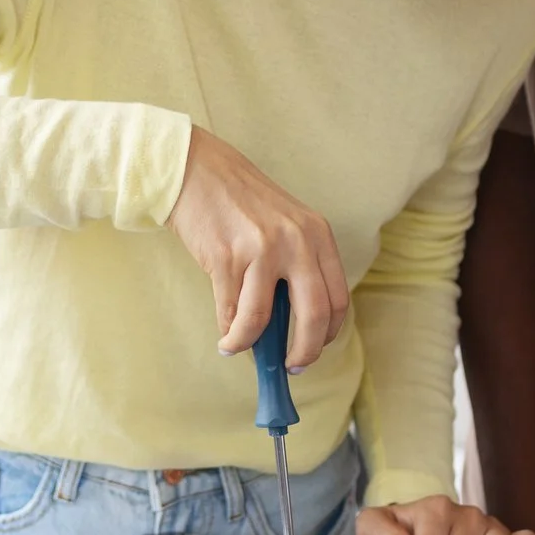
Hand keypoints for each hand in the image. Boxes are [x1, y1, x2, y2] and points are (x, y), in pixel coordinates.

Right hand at [165, 126, 349, 368]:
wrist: (196, 170)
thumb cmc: (239, 201)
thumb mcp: (283, 224)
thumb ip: (295, 265)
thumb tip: (291, 325)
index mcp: (317, 233)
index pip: (338, 297)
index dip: (329, 333)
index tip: (315, 348)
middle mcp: (296, 240)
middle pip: (314, 314)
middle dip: (304, 351)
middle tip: (292, 365)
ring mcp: (261, 249)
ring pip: (263, 319)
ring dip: (251, 344)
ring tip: (239, 347)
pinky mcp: (226, 257)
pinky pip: (231, 311)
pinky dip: (229, 332)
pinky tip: (225, 337)